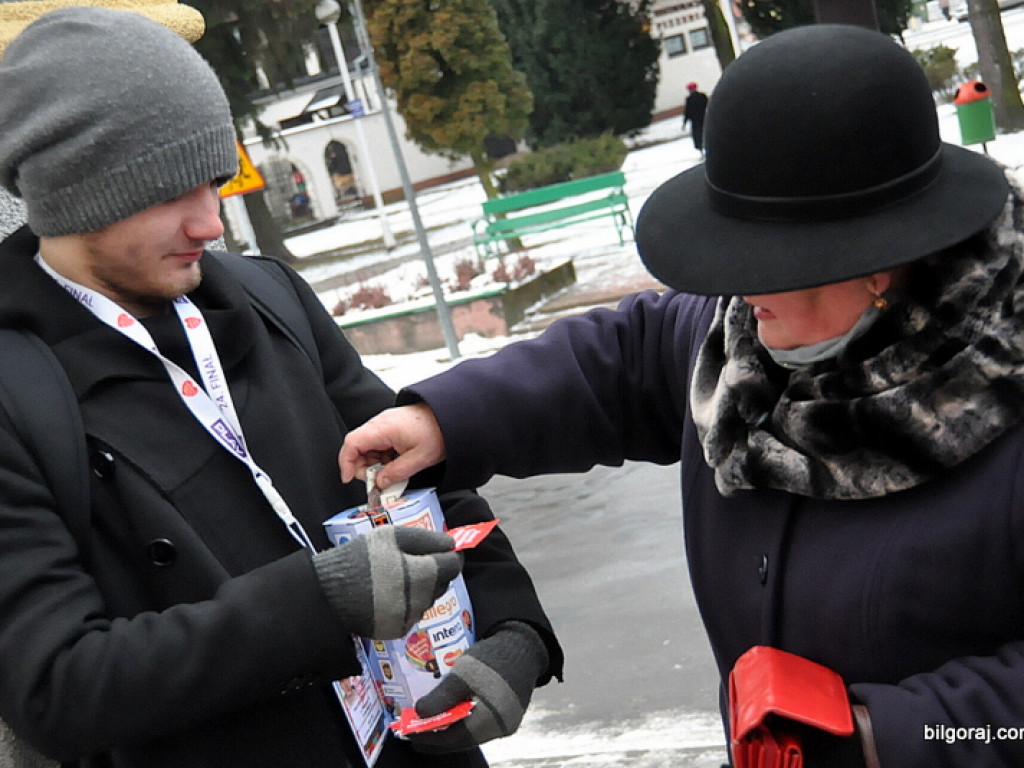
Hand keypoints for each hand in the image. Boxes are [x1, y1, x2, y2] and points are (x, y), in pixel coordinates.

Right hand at [312, 526, 460, 639]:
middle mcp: (421, 600)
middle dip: (434, 572)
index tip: (442, 550)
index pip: (453, 566)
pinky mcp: (398, 631)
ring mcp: (410, 618)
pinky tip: (387, 594)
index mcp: (422, 575)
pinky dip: (407, 604)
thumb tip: (452, 544)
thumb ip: (427, 538)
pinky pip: (413, 614)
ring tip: (395, 578)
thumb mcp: (392, 536)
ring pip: (428, 599)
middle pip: (442, 583)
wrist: (328, 593)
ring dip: (421, 588)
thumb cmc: (361, 558)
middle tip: (411, 562)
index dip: (450, 555)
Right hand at [339, 403, 446, 488]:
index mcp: (382, 428)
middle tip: (378, 480)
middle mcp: (380, 424)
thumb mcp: (419, 458)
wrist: (452, 415)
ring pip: (368, 448)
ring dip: (375, 464)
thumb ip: (396, 473)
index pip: (352, 443)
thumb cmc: (439, 430)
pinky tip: (396, 464)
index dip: (346, 462)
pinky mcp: (391, 428)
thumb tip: (380, 483)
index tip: (349, 478)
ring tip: (392, 473)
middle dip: (363, 467)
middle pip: (357, 447)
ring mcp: (385, 425)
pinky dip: (382, 458)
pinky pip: (378, 445)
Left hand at [406, 621, 547, 751]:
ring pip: (472, 735)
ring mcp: (506, 724)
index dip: (429, 738)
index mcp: (490, 719)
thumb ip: (441, 696)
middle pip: (462, 740)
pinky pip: (481, 727)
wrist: (522, 644)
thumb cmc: (493, 657)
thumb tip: (419, 714)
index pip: (453, 738)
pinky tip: (451, 716)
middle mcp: (500, 728)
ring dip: (450, 731)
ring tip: (429, 725)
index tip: (409, 735)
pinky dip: (464, 724)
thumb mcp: (463, 674)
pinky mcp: (508, 716)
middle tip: (414, 734)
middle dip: (437, 738)